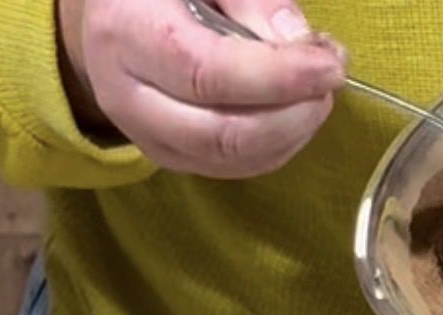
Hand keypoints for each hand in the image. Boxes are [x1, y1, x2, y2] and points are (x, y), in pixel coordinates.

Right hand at [57, 0, 346, 176]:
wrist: (114, 18)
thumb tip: (299, 41)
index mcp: (126, 32)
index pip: (206, 73)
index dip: (276, 76)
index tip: (328, 65)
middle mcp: (128, 96)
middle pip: (222, 134)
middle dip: (293, 115)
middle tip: (329, 81)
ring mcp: (150, 137)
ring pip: (235, 160)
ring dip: (293, 131)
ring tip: (316, 90)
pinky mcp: (175, 160)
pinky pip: (238, 167)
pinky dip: (280, 144)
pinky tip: (295, 110)